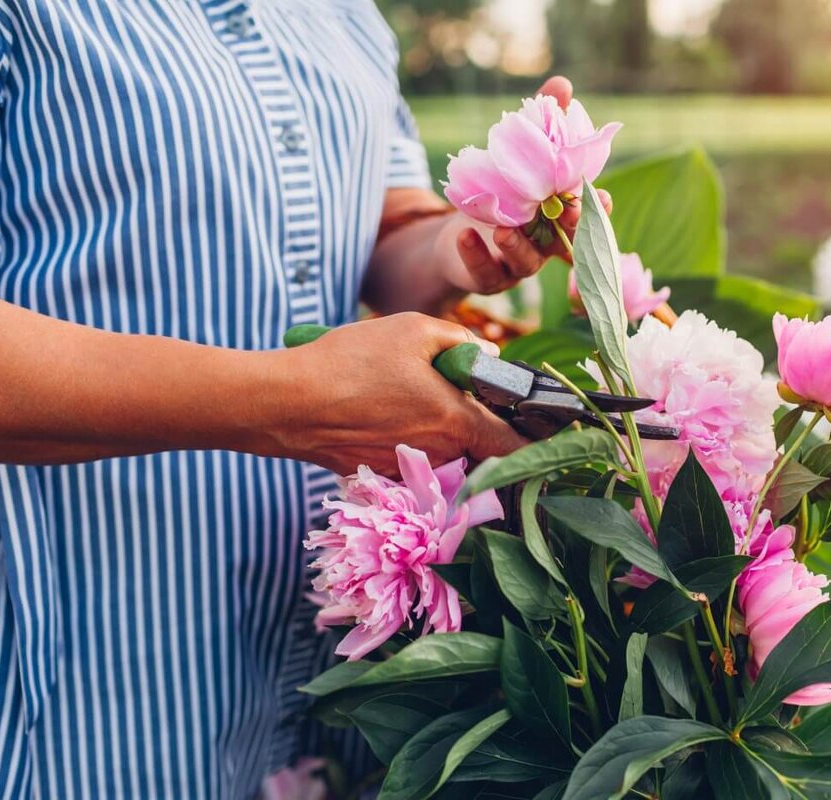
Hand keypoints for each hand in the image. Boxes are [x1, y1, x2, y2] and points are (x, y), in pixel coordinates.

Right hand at [269, 313, 527, 475]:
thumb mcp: (412, 330)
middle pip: (482, 451)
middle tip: (466, 394)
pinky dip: (413, 444)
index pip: (515, 446)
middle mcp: (440, 455)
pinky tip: (387, 416)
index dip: (534, 437)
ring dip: (446, 435)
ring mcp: (410, 471)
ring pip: (448, 456)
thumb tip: (486, 352)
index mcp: (456, 421)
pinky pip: (414, 462)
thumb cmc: (350, 362)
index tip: (543, 426)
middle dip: (483, 426)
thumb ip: (460, 341)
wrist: (287, 404)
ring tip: (415, 400)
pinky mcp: (383, 476)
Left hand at [442, 75, 612, 294]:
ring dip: (517, 246)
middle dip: (569, 229)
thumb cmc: (496, 195)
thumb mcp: (515, 158)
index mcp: (557, 218)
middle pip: (564, 243)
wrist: (455, 237)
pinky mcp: (487, 276)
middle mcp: (543, 245)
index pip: (585, 216)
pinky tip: (465, 234)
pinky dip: (476, 255)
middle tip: (568, 209)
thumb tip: (562, 86)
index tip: (604, 197)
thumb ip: (541, 127)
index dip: (597, 211)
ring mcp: (516, 264)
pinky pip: (485, 272)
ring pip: (525, 262)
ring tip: (503, 230)